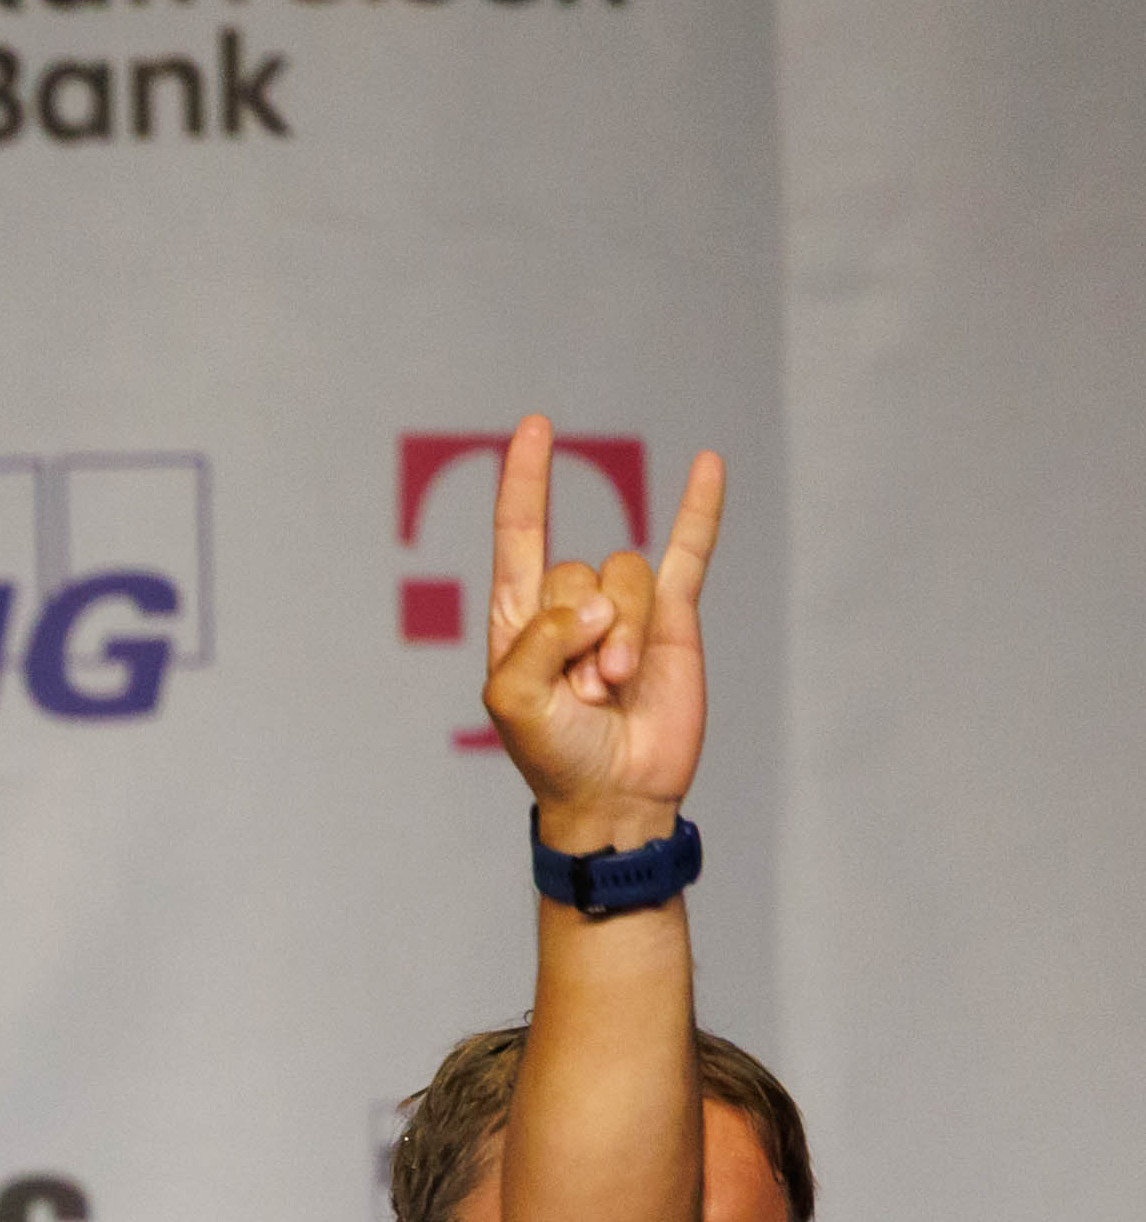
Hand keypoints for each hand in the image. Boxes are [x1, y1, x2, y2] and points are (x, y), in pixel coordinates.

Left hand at [482, 416, 723, 851]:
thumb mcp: (513, 701)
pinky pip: (689, 551)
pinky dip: (699, 510)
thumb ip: (536, 641)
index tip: (533, 428)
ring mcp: (625, 608)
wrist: (616, 793)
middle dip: (582, 632)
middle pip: (579, 569)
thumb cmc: (553, 752)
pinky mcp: (674, 618)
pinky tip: (707, 463)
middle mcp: (571, 604)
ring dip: (624, 635)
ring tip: (614, 686)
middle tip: (583, 689)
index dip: (526, 481)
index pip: (521, 533)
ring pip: (628, 577)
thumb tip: (597, 604)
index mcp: (520, 618)